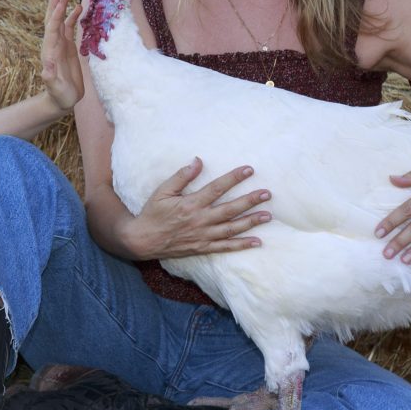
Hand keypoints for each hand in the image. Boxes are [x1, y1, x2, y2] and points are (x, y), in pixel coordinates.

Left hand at [40, 0, 85, 111]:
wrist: (61, 100)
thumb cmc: (59, 95)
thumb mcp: (55, 88)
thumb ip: (50, 78)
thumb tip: (45, 66)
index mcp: (50, 52)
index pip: (52, 30)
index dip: (56, 16)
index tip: (61, 3)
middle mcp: (53, 46)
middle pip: (52, 21)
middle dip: (54, 6)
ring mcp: (60, 46)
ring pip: (60, 22)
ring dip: (62, 8)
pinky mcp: (68, 48)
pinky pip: (69, 29)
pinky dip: (72, 18)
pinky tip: (78, 9)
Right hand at [127, 158, 270, 259]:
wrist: (143, 240)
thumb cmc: (152, 213)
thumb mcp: (162, 191)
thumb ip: (181, 176)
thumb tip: (198, 161)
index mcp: (191, 204)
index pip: (216, 188)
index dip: (233, 178)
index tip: (248, 170)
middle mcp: (200, 220)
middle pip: (230, 209)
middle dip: (250, 201)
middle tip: (267, 194)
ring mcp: (203, 236)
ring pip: (232, 229)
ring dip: (251, 222)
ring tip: (268, 215)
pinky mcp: (203, 248)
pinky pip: (225, 247)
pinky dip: (241, 245)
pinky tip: (257, 241)